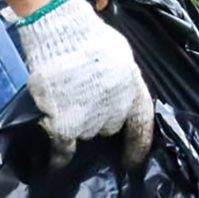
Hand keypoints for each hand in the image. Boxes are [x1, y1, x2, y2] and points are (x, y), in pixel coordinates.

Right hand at [15, 0, 153, 165]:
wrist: (60, 33)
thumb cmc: (88, 36)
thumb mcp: (118, 54)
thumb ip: (121, 78)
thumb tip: (118, 91)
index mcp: (133, 88)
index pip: (142, 123)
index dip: (139, 144)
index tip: (133, 160)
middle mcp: (116, 108)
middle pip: (111, 125)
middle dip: (101, 119)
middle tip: (87, 110)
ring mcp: (91, 118)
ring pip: (87, 132)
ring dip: (80, 126)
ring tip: (67, 116)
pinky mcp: (65, 124)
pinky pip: (64, 148)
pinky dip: (60, 158)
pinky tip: (56, 165)